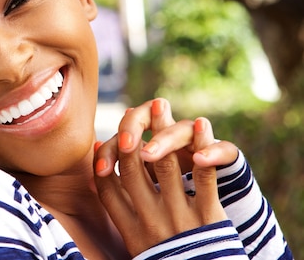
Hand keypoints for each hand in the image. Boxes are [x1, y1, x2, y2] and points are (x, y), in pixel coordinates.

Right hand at [93, 101, 228, 254]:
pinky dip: (204, 150)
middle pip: (131, 170)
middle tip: (130, 114)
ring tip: (160, 106)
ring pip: (164, 167)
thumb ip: (122, 218)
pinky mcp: (209, 219)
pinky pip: (205, 179)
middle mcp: (151, 222)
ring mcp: (179, 218)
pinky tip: (202, 127)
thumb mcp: (138, 249)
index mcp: (130, 231)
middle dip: (128, 138)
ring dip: (162, 134)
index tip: (105, 141)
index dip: (103, 162)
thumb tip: (95, 181)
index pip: (107, 189)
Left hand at [94, 98, 238, 177]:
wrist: (213, 198)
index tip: (101, 165)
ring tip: (150, 153)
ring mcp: (197, 140)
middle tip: (125, 147)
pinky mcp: (225, 154)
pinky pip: (222, 149)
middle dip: (135, 133)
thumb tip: (92, 174)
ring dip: (165, 138)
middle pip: (148, 120)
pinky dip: (211, 150)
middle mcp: (171, 131)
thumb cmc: (171, 191)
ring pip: (181, 129)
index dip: (112, 143)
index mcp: (149, 135)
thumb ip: (124, 174)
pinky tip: (199, 160)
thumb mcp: (146, 181)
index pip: (125, 127)